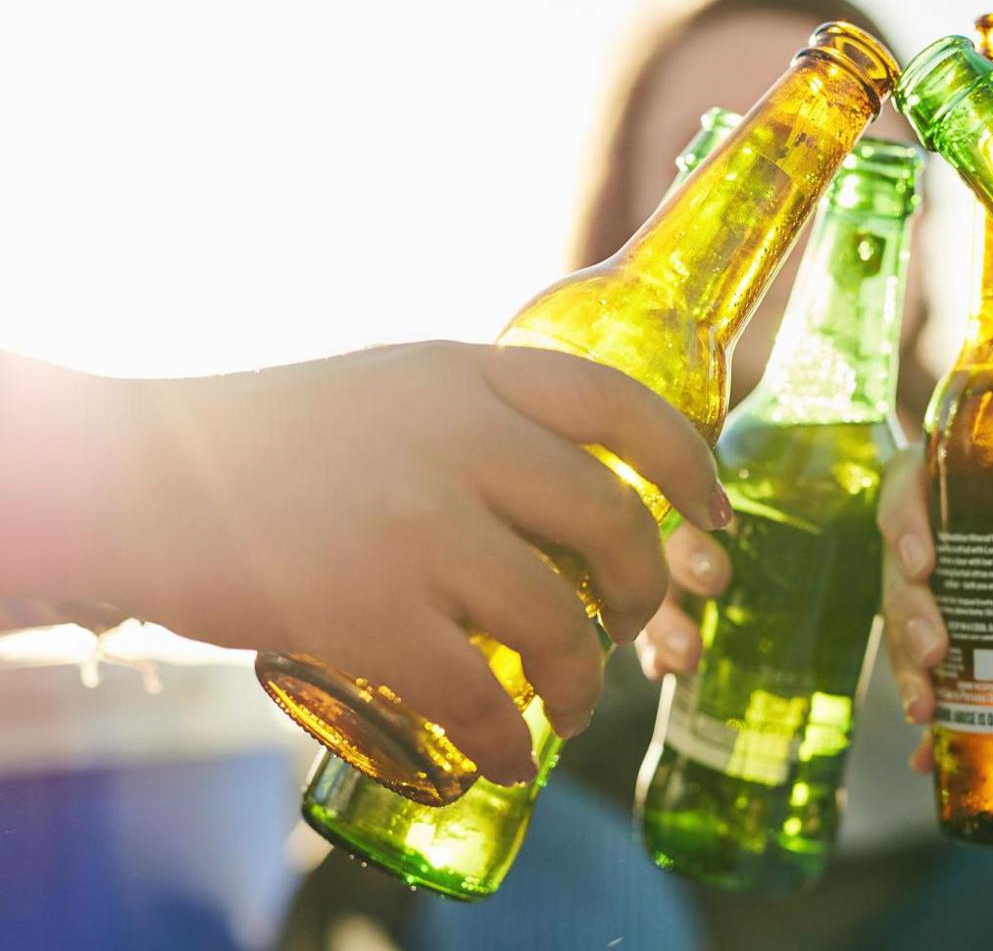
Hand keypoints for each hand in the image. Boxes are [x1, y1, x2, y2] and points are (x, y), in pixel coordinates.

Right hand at [2, 343, 728, 784]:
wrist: (137, 477)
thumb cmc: (270, 438)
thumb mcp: (393, 388)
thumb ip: (480, 419)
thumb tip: (576, 494)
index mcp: (467, 375)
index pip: (620, 406)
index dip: (686, 466)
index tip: (714, 516)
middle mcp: (457, 440)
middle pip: (610, 525)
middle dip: (643, 590)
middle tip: (631, 624)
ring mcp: (416, 526)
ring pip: (557, 620)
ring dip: (582, 680)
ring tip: (570, 705)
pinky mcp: (367, 612)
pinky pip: (478, 695)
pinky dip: (508, 740)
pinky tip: (509, 757)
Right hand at [876, 443, 992, 772]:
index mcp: (958, 483)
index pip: (908, 486)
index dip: (904, 522)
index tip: (922, 562)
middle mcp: (937, 536)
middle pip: (900, 569)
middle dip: (909, 613)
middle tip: (933, 650)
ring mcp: (939, 592)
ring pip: (905, 625)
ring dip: (908, 669)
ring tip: (925, 710)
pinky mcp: (951, 640)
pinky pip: (930, 677)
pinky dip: (929, 721)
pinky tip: (926, 757)